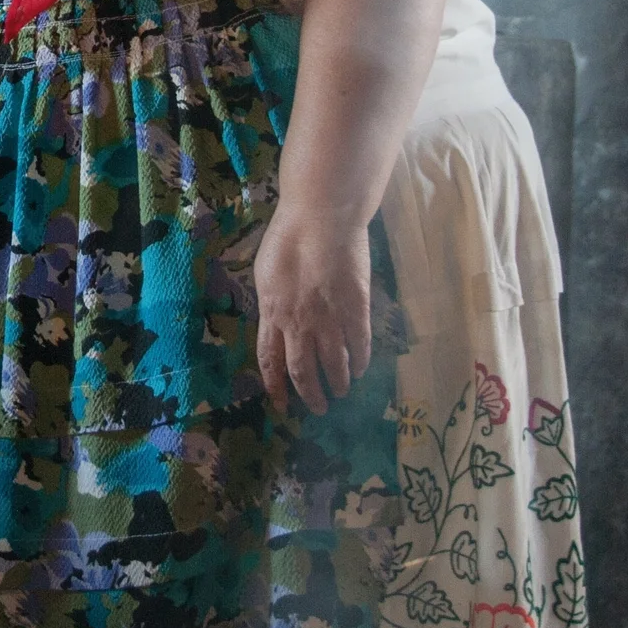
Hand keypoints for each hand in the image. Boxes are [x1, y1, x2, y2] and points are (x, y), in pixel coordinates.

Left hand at [254, 210, 370, 417]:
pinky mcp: (356, 310)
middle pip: (303, 370)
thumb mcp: (265, 272)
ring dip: (338, 383)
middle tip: (319, 408)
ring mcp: (329, 319)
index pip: (270, 360)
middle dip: (311, 395)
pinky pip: (359, 345)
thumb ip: (271, 302)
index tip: (282, 405)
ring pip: (334, 363)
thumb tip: (275, 320)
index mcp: (272, 313)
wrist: (320, 219)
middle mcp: (299, 324)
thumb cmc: (287, 238)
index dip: (276, 386)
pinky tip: (361, 369)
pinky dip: (361, 361)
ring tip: (342, 393)